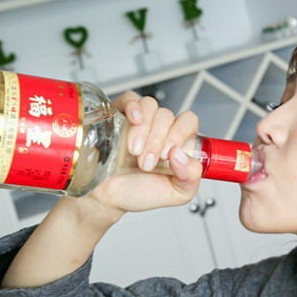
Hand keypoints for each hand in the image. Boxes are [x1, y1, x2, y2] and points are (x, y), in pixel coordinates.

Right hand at [82, 90, 202, 215]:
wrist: (105, 197)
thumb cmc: (138, 193)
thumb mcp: (176, 194)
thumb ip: (191, 177)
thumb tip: (182, 155)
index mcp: (177, 143)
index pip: (188, 121)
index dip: (180, 134)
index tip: (168, 155)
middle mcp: (160, 130)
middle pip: (168, 115)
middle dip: (157, 141)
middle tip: (146, 163)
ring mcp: (139, 122)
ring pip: (151, 106)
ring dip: (144, 130)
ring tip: (134, 152)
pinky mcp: (118, 116)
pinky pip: (130, 98)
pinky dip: (133, 106)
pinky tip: (133, 120)